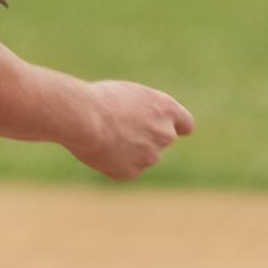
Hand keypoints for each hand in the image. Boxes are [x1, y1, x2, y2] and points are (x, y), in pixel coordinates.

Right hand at [67, 81, 193, 180]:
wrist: (82, 118)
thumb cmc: (99, 99)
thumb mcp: (128, 95)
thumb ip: (144, 111)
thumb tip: (142, 126)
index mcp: (166, 109)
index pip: (185, 124)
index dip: (174, 125)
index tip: (162, 125)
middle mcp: (165, 134)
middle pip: (160, 139)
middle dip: (145, 136)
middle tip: (118, 127)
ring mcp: (150, 156)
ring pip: (142, 155)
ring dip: (127, 148)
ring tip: (102, 135)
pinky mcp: (131, 172)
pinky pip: (123, 167)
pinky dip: (112, 161)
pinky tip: (98, 149)